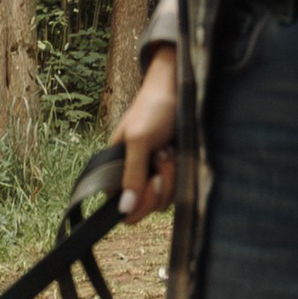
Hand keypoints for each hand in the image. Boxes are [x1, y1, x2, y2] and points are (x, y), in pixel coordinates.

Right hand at [113, 46, 178, 222]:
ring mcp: (154, 174)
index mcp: (116, 168)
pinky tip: (178, 152)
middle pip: (145, 206)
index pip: (121, 206)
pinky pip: (177, 189)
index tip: (153, 181)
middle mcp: (134, 174)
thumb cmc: (153, 108)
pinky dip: (181, 172)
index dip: (138, 203)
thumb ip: (131, 175)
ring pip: (164, 199)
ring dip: (172, 176)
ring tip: (170, 149)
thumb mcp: (139, 140)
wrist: (179, 88)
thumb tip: (123, 210)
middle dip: (159, 185)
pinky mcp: (172, 171)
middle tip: (163, 156)